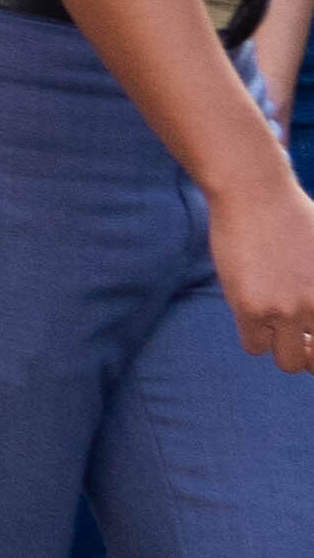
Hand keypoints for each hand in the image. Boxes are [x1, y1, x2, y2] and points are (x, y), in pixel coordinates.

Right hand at [216, 172, 313, 374]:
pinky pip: (254, 347)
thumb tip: (310, 313)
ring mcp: (287, 310)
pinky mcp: (252, 308)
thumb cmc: (295, 216)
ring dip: (281, 348)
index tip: (308, 331)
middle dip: (307, 351)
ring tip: (272, 325)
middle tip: (295, 333)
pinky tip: (251, 311)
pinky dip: (254, 336)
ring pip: (288, 362)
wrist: (256, 195)